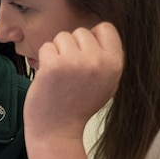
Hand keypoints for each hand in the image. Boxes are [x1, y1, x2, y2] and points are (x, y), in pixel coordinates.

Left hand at [25, 22, 122, 139]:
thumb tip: (97, 30)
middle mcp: (97, 62)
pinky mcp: (53, 66)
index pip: (106, 28)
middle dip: (72, 47)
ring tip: (60, 74)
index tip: (85, 54)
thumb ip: (105, 58)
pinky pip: (46, 47)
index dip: (92, 38)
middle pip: (81, 31)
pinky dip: (44, 60)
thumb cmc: (79, 106)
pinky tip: (48, 77)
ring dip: (57, 52)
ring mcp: (75, 63)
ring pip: (62, 37)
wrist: (57, 130)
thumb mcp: (106, 83)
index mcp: (115, 64)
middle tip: (70, 70)